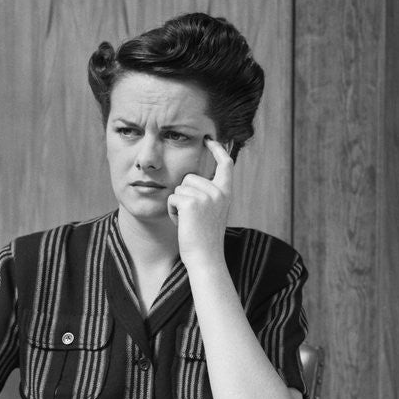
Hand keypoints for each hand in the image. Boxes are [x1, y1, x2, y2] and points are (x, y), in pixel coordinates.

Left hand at [167, 137, 232, 268]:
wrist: (205, 258)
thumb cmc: (205, 239)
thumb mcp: (212, 212)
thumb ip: (208, 195)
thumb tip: (191, 179)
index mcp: (226, 193)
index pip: (225, 165)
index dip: (218, 150)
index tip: (210, 140)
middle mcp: (218, 192)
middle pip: (190, 177)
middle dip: (184, 194)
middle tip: (192, 217)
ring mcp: (206, 196)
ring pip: (179, 187)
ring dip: (177, 204)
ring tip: (188, 221)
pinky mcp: (191, 203)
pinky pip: (172, 197)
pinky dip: (172, 211)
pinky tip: (181, 224)